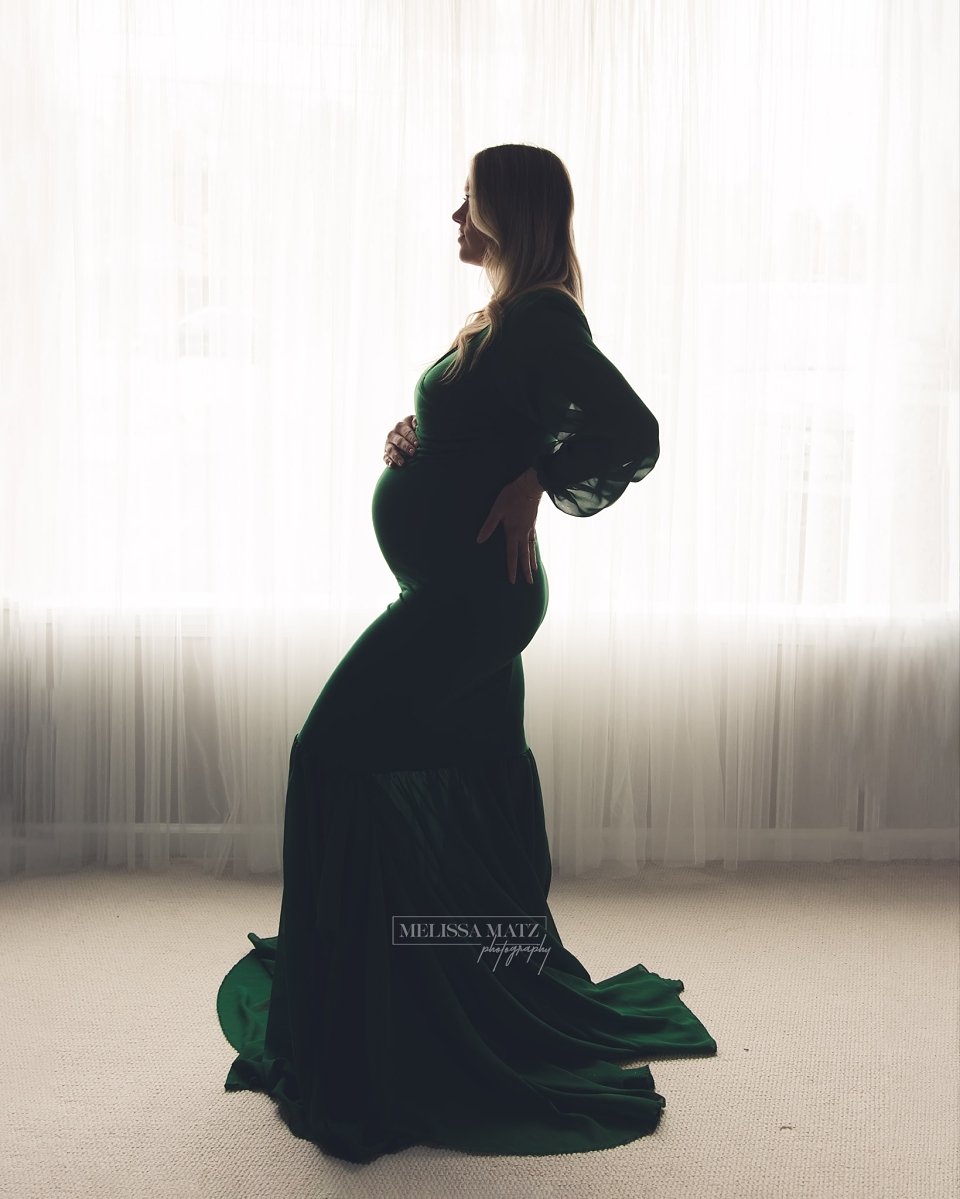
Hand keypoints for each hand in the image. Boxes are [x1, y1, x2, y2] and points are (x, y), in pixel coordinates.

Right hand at [384, 415, 418, 465]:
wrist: (405, 434)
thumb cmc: (413, 427)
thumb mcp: (414, 421)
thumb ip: (416, 421)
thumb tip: (417, 425)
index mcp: (400, 426)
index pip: (406, 432)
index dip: (412, 438)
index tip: (417, 444)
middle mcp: (392, 434)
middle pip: (399, 441)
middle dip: (406, 447)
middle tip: (413, 453)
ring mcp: (388, 444)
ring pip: (391, 450)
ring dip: (397, 456)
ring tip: (403, 463)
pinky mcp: (386, 452)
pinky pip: (385, 457)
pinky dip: (388, 461)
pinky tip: (392, 465)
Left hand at [476, 468, 543, 583]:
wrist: (529, 486)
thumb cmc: (511, 496)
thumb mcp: (497, 510)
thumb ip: (489, 525)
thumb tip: (479, 540)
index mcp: (513, 532)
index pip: (512, 555)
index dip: (511, 569)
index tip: (512, 581)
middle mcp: (523, 534)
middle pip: (524, 556)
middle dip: (525, 571)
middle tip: (529, 583)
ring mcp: (529, 529)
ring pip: (530, 549)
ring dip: (531, 561)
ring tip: (533, 571)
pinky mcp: (533, 524)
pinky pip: (533, 540)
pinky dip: (533, 548)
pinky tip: (533, 551)